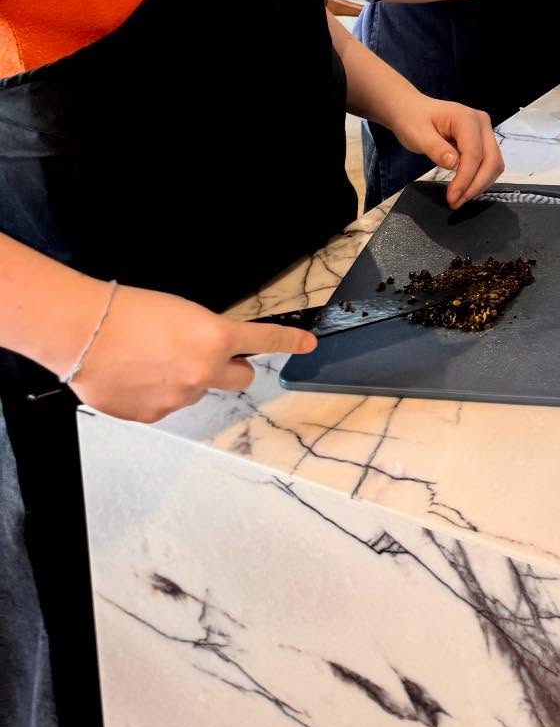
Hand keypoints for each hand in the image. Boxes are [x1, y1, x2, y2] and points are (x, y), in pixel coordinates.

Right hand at [68, 285, 317, 424]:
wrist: (85, 333)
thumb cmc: (129, 311)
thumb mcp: (182, 311)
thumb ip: (206, 333)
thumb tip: (212, 347)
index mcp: (216, 339)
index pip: (265, 341)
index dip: (290, 342)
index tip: (307, 344)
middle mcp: (204, 373)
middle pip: (241, 379)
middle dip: (232, 368)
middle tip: (207, 354)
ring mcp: (180, 398)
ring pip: (198, 391)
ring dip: (187, 379)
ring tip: (152, 359)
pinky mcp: (154, 416)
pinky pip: (167, 405)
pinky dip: (158, 393)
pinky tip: (136, 375)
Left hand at [390, 94, 505, 207]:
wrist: (412, 110)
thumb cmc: (412, 120)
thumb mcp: (417, 135)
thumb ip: (435, 148)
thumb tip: (454, 164)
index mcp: (466, 118)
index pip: (474, 153)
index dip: (465, 178)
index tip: (452, 197)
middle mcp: (482, 123)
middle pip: (491, 160)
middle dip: (476, 185)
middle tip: (456, 202)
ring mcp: (484, 131)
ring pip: (494, 164)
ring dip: (480, 184)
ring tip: (459, 198)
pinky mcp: (482, 141)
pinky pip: (488, 163)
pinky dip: (479, 178)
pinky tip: (463, 188)